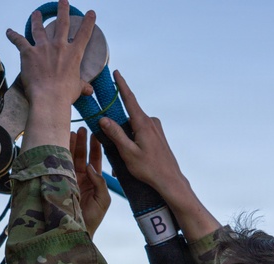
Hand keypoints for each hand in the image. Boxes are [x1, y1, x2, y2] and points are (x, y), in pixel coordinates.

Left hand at [6, 1, 95, 149]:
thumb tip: (89, 90)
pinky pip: (19, 41)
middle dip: (63, 10)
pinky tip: (9, 31)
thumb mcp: (77, 88)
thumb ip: (82, 85)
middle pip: (62, 23)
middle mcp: (59, 46)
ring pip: (39, 28)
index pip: (84, 34)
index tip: (90, 13)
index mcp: (74, 54)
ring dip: (37, 19)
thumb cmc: (65, 95)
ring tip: (37, 13)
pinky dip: (13, 36)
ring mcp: (43, 48)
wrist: (49, 98)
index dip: (88, 22)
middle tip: (63, 1)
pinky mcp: (28, 53)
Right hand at [69, 127, 108, 236]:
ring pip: (71, 158)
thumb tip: (91, 167)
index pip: (95, 160)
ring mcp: (71, 179)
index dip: (96, 147)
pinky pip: (62, 166)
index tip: (96, 134)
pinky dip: (62, 154)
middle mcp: (82, 178)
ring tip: (73, 131)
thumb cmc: (93, 218)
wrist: (76, 231)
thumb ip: (100, 183)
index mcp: (94, 181)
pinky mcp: (61, 182)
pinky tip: (63, 143)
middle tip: (83, 128)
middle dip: (83, 142)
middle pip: (82, 156)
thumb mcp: (103, 200)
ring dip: (72, 145)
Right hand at [97, 71, 183, 194]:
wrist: (170, 180)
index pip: (129, 99)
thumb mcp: (128, 153)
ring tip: (122, 160)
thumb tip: (103, 119)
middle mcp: (151, 122)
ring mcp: (155, 128)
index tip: (116, 73)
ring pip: (133, 127)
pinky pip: (140, 133)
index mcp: (143, 123)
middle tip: (111, 143)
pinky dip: (132, 143)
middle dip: (117, 127)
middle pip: (128, 116)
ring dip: (125, 140)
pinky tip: (132, 158)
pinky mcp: (157, 135)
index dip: (121, 85)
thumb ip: (116, 134)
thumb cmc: (149, 168)